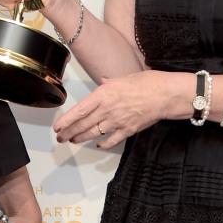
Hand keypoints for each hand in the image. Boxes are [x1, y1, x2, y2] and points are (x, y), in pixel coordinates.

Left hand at [54, 70, 179, 148]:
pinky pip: (111, 140)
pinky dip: (103, 144)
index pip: (79, 110)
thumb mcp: (123, 78)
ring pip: (93, 134)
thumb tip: (102, 81)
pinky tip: (98, 145)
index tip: (58, 126)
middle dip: (69, 133)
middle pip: (83, 124)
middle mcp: (107, 110)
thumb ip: (109, 83)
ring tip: (73, 140)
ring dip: (81, 138)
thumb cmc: (146, 83)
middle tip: (61, 137)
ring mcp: (117, 122)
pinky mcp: (127, 131)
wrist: (164, 95)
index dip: (66, 121)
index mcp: (103, 95)